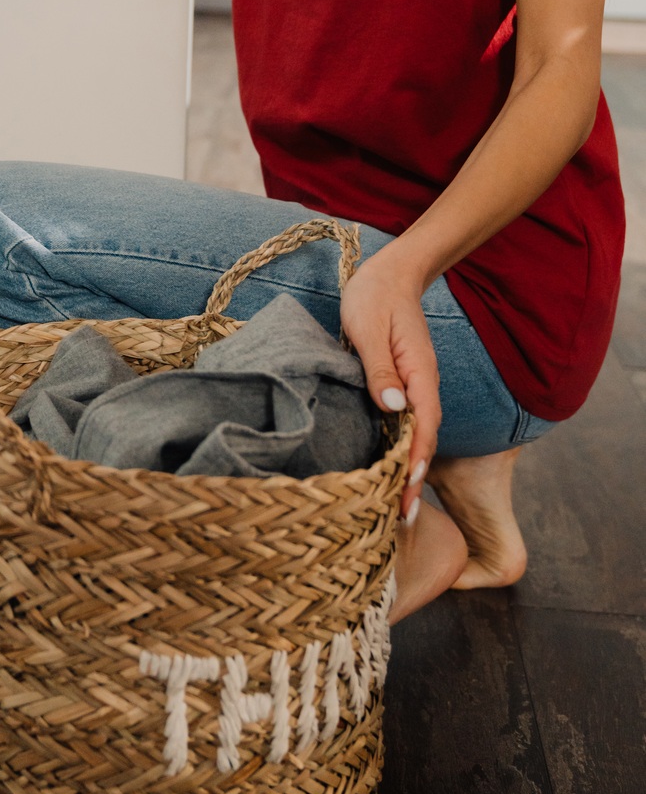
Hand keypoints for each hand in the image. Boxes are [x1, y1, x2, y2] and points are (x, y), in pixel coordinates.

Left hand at [337, 245, 440, 523]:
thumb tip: (394, 408)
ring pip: (415, 435)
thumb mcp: (368, 328)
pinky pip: (404, 424)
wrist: (389, 274)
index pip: (424, 425)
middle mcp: (423, 385)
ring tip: (394, 510)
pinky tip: (386, 472)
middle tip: (400, 520)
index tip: (406, 491)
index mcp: (420, 373)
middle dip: (413, 480)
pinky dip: (399, 451)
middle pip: (424, 439)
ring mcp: (414, 387)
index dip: (415, 460)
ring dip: (406, 471)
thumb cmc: (374, 297)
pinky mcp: (402, 386)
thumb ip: (380, 368)